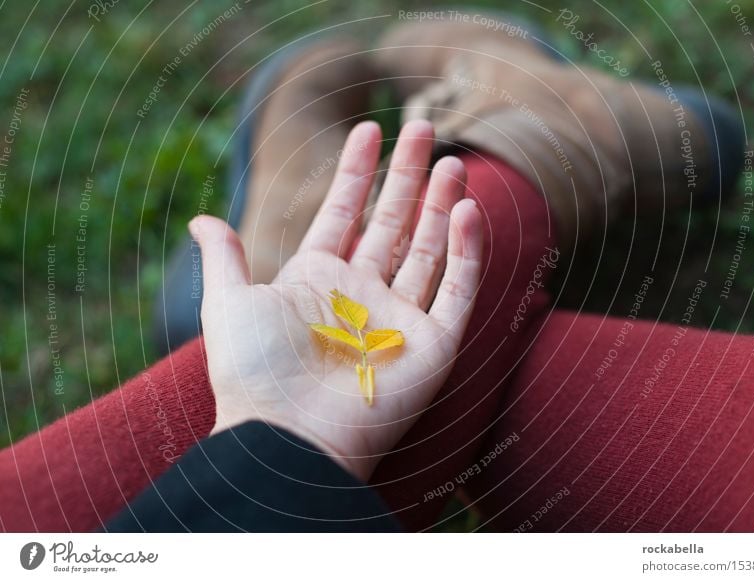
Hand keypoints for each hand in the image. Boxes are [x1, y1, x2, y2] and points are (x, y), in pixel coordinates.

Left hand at [190, 120, 482, 481]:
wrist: (287, 437)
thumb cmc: (254, 375)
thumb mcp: (228, 304)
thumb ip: (224, 258)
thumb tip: (202, 217)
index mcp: (318, 280)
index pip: (344, 213)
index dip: (356, 172)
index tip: (367, 130)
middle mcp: (362, 295)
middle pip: (391, 222)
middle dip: (406, 176)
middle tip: (421, 127)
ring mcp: (401, 319)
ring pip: (429, 249)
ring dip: (441, 204)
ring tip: (450, 161)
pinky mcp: (435, 345)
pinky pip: (457, 289)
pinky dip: (466, 251)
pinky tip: (467, 210)